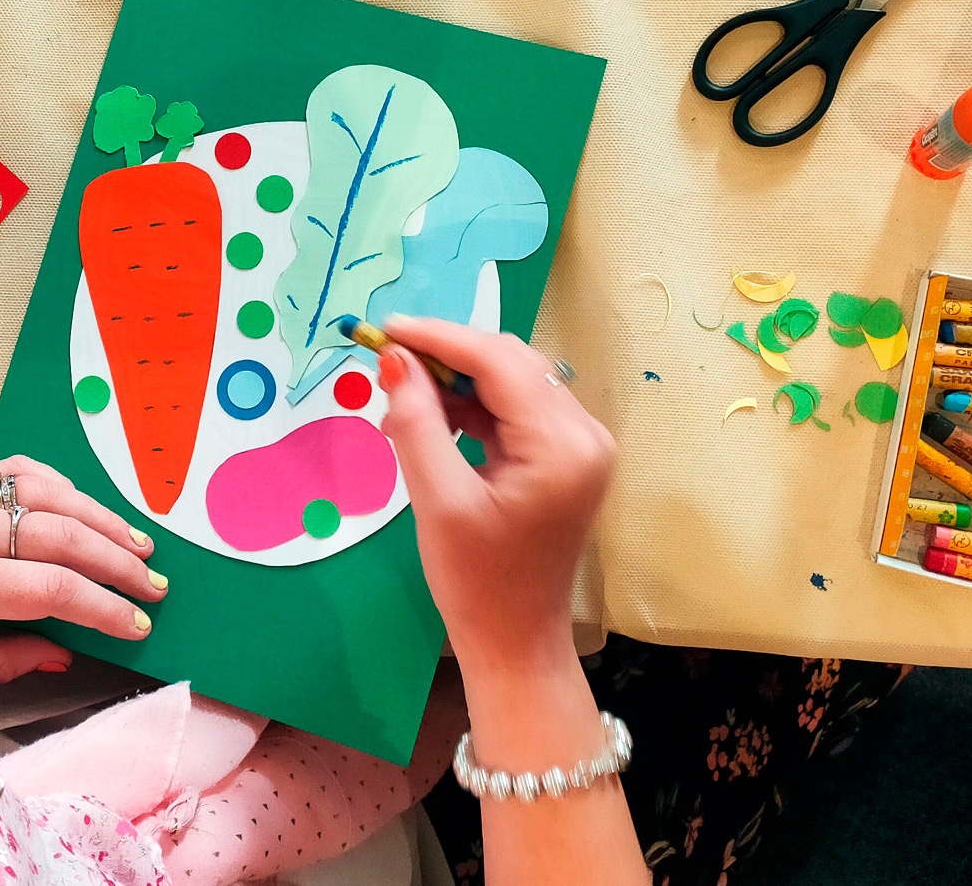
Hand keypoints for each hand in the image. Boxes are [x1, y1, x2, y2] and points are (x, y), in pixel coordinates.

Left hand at [0, 456, 165, 684]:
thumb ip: (2, 658)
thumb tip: (66, 654)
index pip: (52, 588)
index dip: (103, 607)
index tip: (137, 626)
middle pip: (64, 536)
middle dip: (119, 563)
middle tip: (157, 589)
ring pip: (52, 495)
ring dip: (104, 519)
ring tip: (141, 548)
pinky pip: (23, 472)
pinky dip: (64, 486)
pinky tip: (87, 508)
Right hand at [376, 317, 613, 670]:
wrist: (515, 642)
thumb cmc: (476, 582)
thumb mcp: (437, 500)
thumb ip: (416, 423)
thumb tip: (395, 360)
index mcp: (562, 446)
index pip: (499, 361)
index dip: (440, 337)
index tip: (388, 328)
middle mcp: (584, 434)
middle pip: (511, 363)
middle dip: (448, 355)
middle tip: (388, 360)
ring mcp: (580, 446)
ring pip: (512, 381)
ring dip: (457, 380)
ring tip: (402, 396)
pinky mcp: (565, 458)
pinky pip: (515, 410)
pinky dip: (473, 406)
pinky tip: (432, 418)